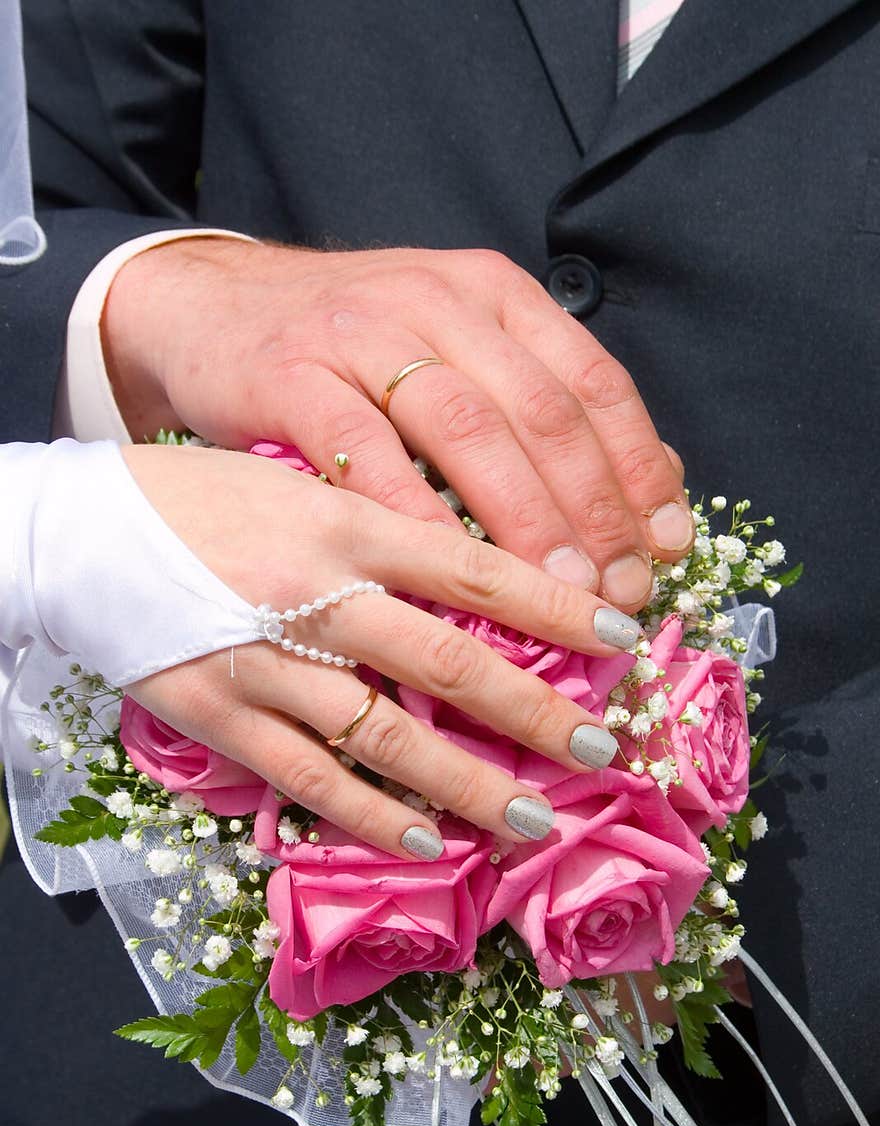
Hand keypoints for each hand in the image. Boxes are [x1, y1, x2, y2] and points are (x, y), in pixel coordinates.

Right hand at [104, 240, 692, 610]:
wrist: (208, 306)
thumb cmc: (347, 351)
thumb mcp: (452, 352)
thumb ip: (537, 407)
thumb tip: (644, 493)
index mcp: (495, 295)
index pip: (594, 382)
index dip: (639, 470)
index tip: (665, 550)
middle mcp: (440, 302)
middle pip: (543, 411)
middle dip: (594, 510)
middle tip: (619, 593)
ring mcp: (363, 332)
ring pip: (469, 428)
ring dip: (524, 519)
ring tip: (558, 594)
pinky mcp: (294, 374)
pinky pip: (368, 451)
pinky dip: (416, 516)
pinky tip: (448, 575)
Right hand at [123, 444, 641, 860]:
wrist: (80, 529)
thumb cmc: (204, 497)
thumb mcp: (303, 483)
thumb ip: (387, 529)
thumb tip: (485, 579)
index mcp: (344, 523)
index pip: (474, 571)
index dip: (557, 607)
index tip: (623, 637)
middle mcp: (315, 594)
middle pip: (447, 662)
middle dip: (534, 709)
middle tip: (600, 746)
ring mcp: (266, 663)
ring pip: (386, 736)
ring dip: (468, 783)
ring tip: (531, 816)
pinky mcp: (221, 716)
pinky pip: (310, 779)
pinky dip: (374, 817)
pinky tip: (428, 844)